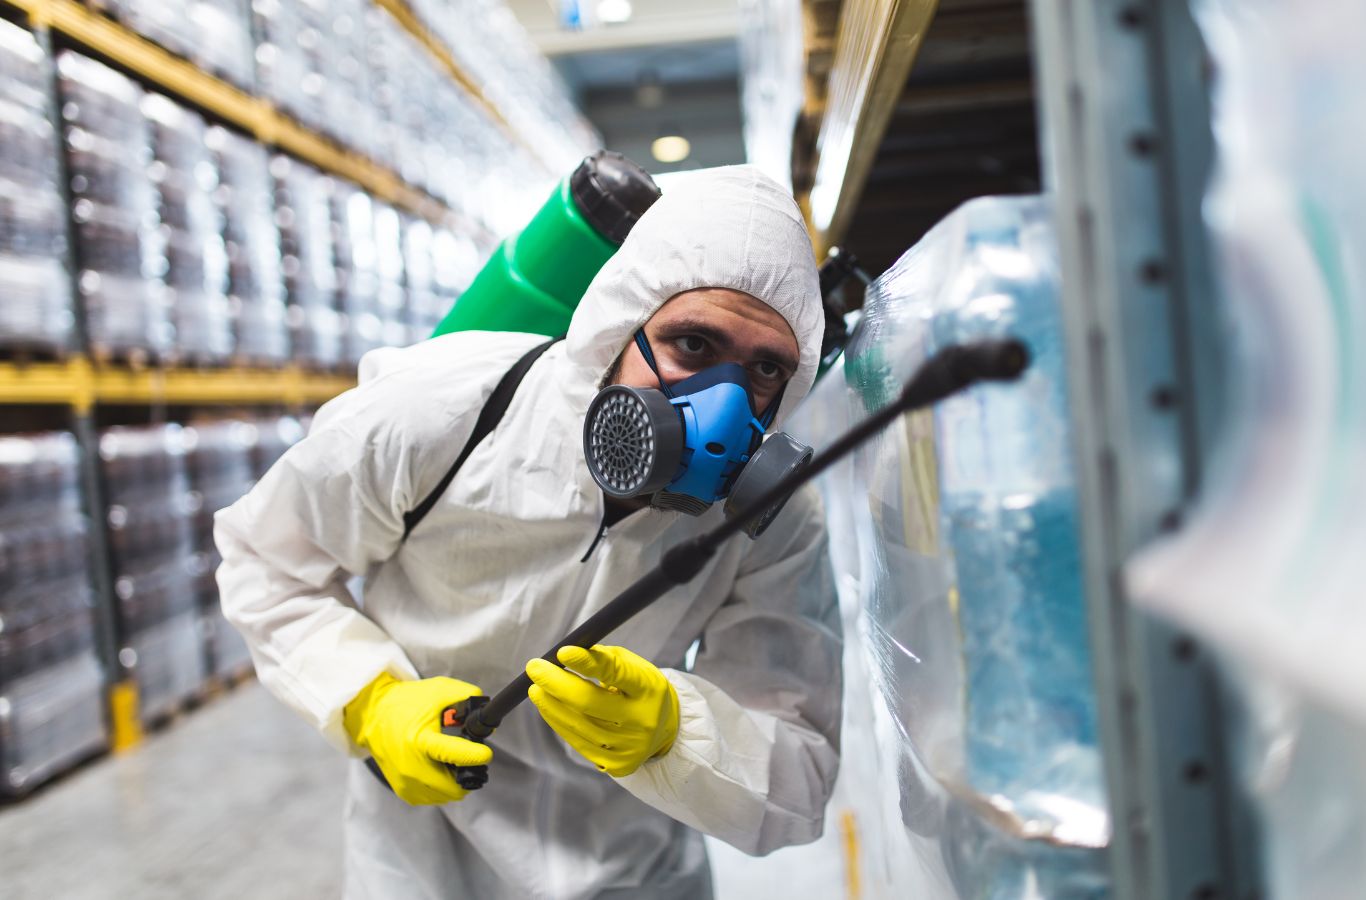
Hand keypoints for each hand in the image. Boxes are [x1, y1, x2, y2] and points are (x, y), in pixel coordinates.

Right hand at [343, 673, 492, 804]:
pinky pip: (434, 798)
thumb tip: (487, 724)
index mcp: (420, 740)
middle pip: (455, 786)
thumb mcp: (440, 690)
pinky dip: (442, 787)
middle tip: (469, 757)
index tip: (486, 753)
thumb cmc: (408, 702)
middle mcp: (412, 767)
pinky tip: (439, 768)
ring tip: (452, 761)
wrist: (374, 716)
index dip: (475, 755)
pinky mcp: (403, 791)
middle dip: (468, 772)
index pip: (453, 754)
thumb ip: (468, 699)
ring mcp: (406, 782)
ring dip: (456, 781)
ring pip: (447, 796)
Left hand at [526, 644, 679, 776]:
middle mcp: (642, 720)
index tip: (562, 652)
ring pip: (578, 725)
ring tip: (535, 689)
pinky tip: (548, 708)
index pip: (616, 673)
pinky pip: (578, 742)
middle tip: (534, 668)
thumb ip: (602, 659)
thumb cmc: (639, 690)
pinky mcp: (617, 765)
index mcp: (649, 689)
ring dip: (550, 705)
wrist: (663, 729)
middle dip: (556, 684)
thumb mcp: (632, 666)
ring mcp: (629, 746)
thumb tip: (563, 656)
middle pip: (590, 703)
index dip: (587, 663)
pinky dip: (558, 722)